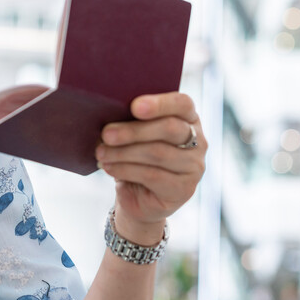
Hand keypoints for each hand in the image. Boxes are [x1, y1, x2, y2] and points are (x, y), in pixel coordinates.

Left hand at [95, 92, 205, 243]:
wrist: (138, 196)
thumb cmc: (135, 156)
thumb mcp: (135, 134)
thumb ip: (132, 120)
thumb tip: (109, 111)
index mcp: (188, 118)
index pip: (183, 104)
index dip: (160, 103)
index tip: (135, 106)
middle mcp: (198, 141)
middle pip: (170, 128)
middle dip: (134, 131)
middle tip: (106, 133)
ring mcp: (194, 167)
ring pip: (158, 153)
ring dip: (123, 152)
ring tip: (101, 152)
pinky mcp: (183, 189)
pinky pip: (152, 176)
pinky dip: (125, 170)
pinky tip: (108, 167)